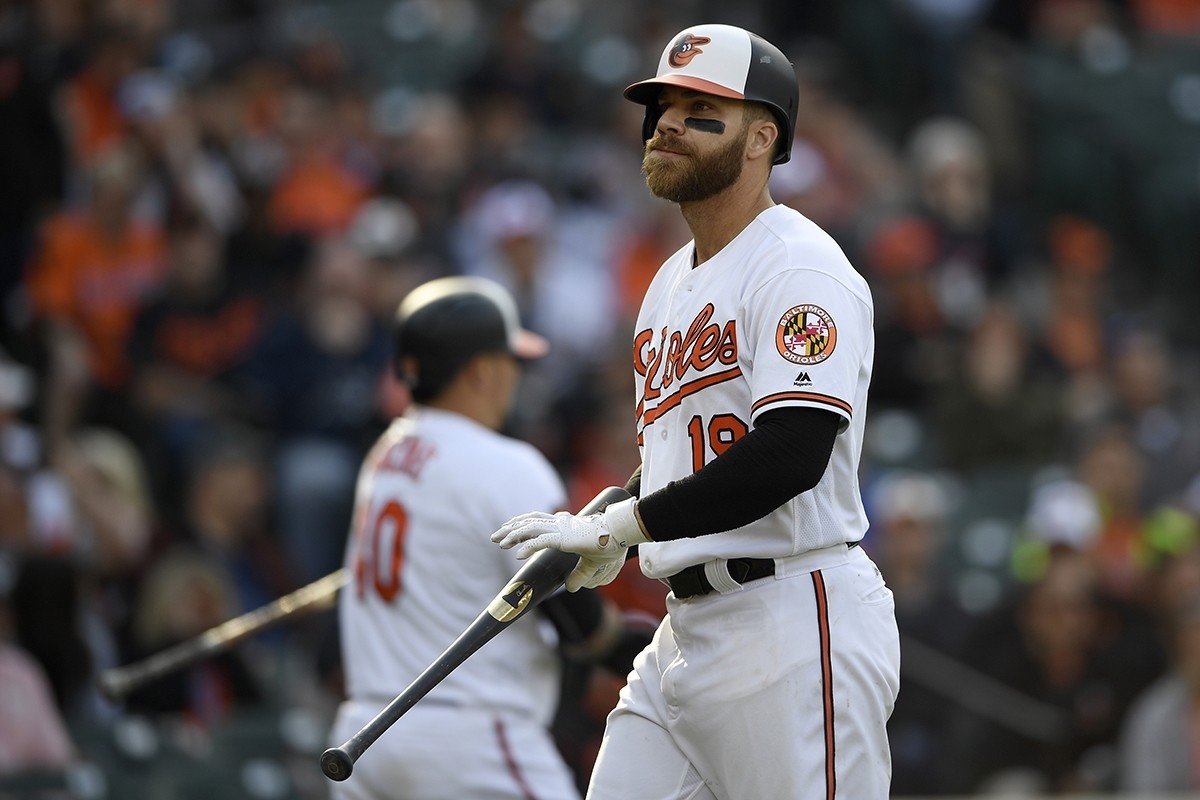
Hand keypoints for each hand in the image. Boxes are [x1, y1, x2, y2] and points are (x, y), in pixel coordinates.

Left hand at [491, 497, 648, 590]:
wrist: (622, 534)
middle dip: (510, 529)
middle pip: (529, 522)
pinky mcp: (564, 538)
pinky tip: (517, 555)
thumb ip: (580, 575)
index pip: (538, 520)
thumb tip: (569, 588)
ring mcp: (561, 530)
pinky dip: (527, 547)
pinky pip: (541, 542)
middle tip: (495, 537)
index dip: (522, 524)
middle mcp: (561, 525)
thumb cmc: (611, 544)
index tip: (510, 530)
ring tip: (499, 543)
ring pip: (530, 529)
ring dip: (512, 536)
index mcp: (565, 525)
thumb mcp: (593, 564)